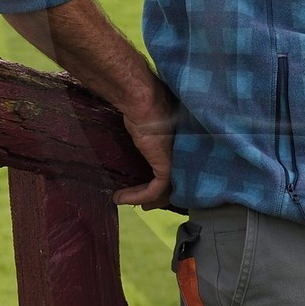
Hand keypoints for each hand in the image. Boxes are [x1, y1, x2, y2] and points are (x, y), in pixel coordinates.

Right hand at [113, 86, 180, 209]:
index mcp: (184, 144)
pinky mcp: (166, 166)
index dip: (166, 182)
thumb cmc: (144, 104)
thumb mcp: (149, 125)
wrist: (142, 100)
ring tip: (124, 200)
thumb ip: (151, 137)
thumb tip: (140, 137)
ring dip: (144, 199)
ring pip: (165, 189)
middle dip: (157, 197)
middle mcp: (184, 154)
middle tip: (143, 205)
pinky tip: (120, 197)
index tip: (148, 189)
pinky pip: (154, 189)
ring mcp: (177, 160)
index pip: (179, 170)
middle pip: (174, 183)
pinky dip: (138, 196)